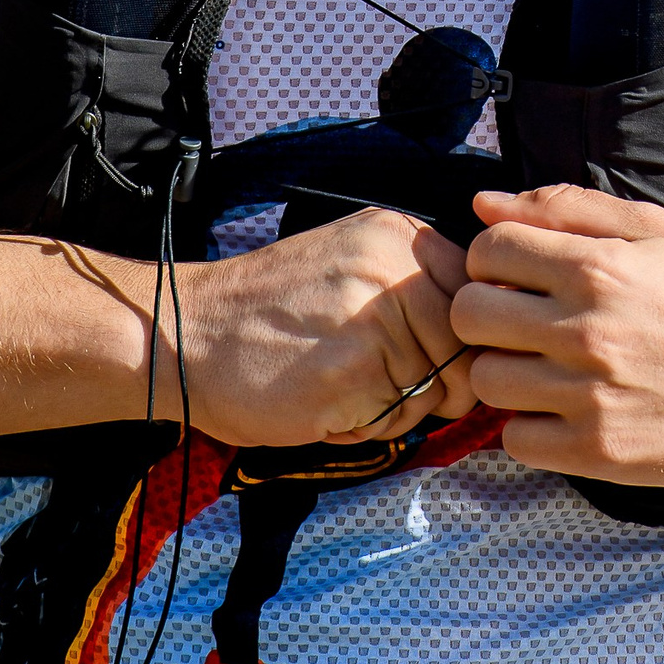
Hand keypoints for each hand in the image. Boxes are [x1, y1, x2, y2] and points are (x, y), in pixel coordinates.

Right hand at [169, 208, 473, 446]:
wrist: (186, 333)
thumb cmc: (269, 311)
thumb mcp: (351, 260)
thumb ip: (414, 284)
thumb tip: (477, 336)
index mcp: (398, 234)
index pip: (477, 302)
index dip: (459, 345)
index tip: (426, 359)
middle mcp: (393, 267)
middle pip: (466, 351)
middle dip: (436, 386)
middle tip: (380, 387)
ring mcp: (375, 318)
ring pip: (436, 391)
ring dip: (399, 411)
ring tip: (345, 391)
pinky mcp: (352, 372)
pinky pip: (397, 420)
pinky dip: (367, 429)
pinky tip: (326, 407)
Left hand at [453, 184, 663, 484]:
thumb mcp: (655, 231)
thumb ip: (565, 209)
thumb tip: (482, 204)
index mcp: (597, 267)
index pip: (487, 252)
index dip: (493, 260)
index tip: (518, 275)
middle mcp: (586, 330)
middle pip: (469, 315)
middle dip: (487, 312)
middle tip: (522, 321)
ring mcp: (588, 396)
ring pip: (486, 379)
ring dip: (507, 369)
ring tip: (546, 367)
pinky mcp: (597, 452)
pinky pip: (515, 440)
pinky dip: (530, 426)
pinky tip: (564, 409)